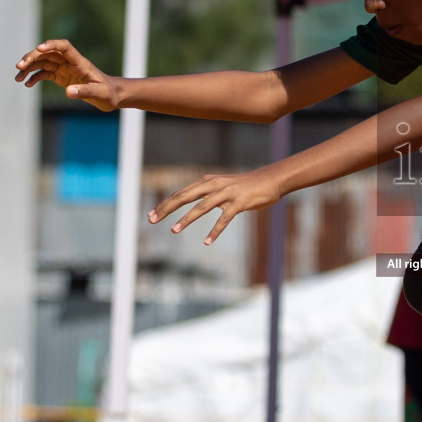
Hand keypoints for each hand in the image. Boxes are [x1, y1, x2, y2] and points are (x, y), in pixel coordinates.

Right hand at [14, 39, 119, 111]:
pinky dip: (34, 77)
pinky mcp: (61, 77)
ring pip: (43, 62)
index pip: (64, 47)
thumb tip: (69, 92)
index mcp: (80, 62)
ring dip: (29, 67)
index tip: (39, 48)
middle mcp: (70, 62)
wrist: (110, 96)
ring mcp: (64, 69)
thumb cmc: (108, 93)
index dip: (51, 45)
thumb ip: (84, 92)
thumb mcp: (99, 94)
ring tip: (17, 78)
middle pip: (48, 53)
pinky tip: (27, 84)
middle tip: (20, 67)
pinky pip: (44, 73)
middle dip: (32, 57)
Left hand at [149, 168, 282, 244]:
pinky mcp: (239, 202)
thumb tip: (193, 202)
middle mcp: (214, 185)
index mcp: (207, 181)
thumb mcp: (223, 186)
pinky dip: (215, 231)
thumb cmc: (246, 186)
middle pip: (185, 196)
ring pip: (202, 207)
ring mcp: (227, 193)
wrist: (271, 180)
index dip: (165, 204)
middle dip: (166, 209)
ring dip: (186, 219)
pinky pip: (224, 218)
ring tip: (173, 230)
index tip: (151, 215)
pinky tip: (207, 242)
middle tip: (152, 220)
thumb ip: (208, 193)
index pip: (181, 193)